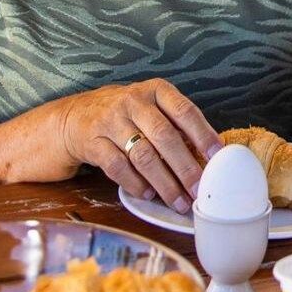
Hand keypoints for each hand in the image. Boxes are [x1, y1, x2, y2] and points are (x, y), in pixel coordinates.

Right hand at [56, 78, 221, 212]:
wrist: (74, 117)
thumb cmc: (124, 115)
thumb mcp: (150, 107)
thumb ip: (175, 125)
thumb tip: (207, 157)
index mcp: (155, 90)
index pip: (184, 111)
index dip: (203, 135)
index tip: (217, 157)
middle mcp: (133, 101)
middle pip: (165, 136)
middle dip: (185, 167)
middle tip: (199, 190)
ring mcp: (110, 121)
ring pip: (143, 155)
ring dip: (164, 183)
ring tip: (178, 201)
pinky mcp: (92, 142)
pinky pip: (118, 167)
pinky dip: (135, 183)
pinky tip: (148, 194)